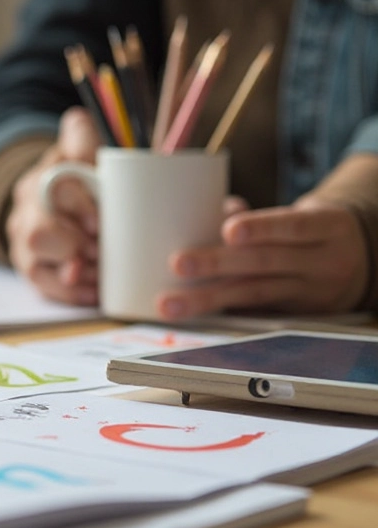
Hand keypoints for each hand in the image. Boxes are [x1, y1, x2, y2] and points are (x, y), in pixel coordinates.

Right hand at [6, 107, 99, 304]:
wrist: (50, 197)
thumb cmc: (80, 176)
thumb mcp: (81, 149)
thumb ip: (83, 135)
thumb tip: (78, 123)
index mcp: (44, 174)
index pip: (57, 188)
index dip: (80, 206)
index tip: (99, 222)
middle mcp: (28, 207)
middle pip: (39, 234)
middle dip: (73, 246)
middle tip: (99, 250)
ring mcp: (23, 239)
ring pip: (36, 263)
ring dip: (74, 272)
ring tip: (99, 272)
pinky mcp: (28, 265)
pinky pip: (42, 285)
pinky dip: (71, 291)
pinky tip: (94, 291)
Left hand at [157, 197, 367, 319]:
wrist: (358, 264)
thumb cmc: (311, 232)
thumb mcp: (300, 216)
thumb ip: (257, 216)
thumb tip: (214, 212)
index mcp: (327, 226)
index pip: (294, 226)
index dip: (262, 228)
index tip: (229, 231)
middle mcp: (322, 262)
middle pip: (265, 263)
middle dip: (218, 264)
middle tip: (178, 263)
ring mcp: (308, 292)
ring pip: (252, 294)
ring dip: (206, 299)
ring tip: (170, 304)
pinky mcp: (293, 315)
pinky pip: (251, 311)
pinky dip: (218, 310)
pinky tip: (190, 314)